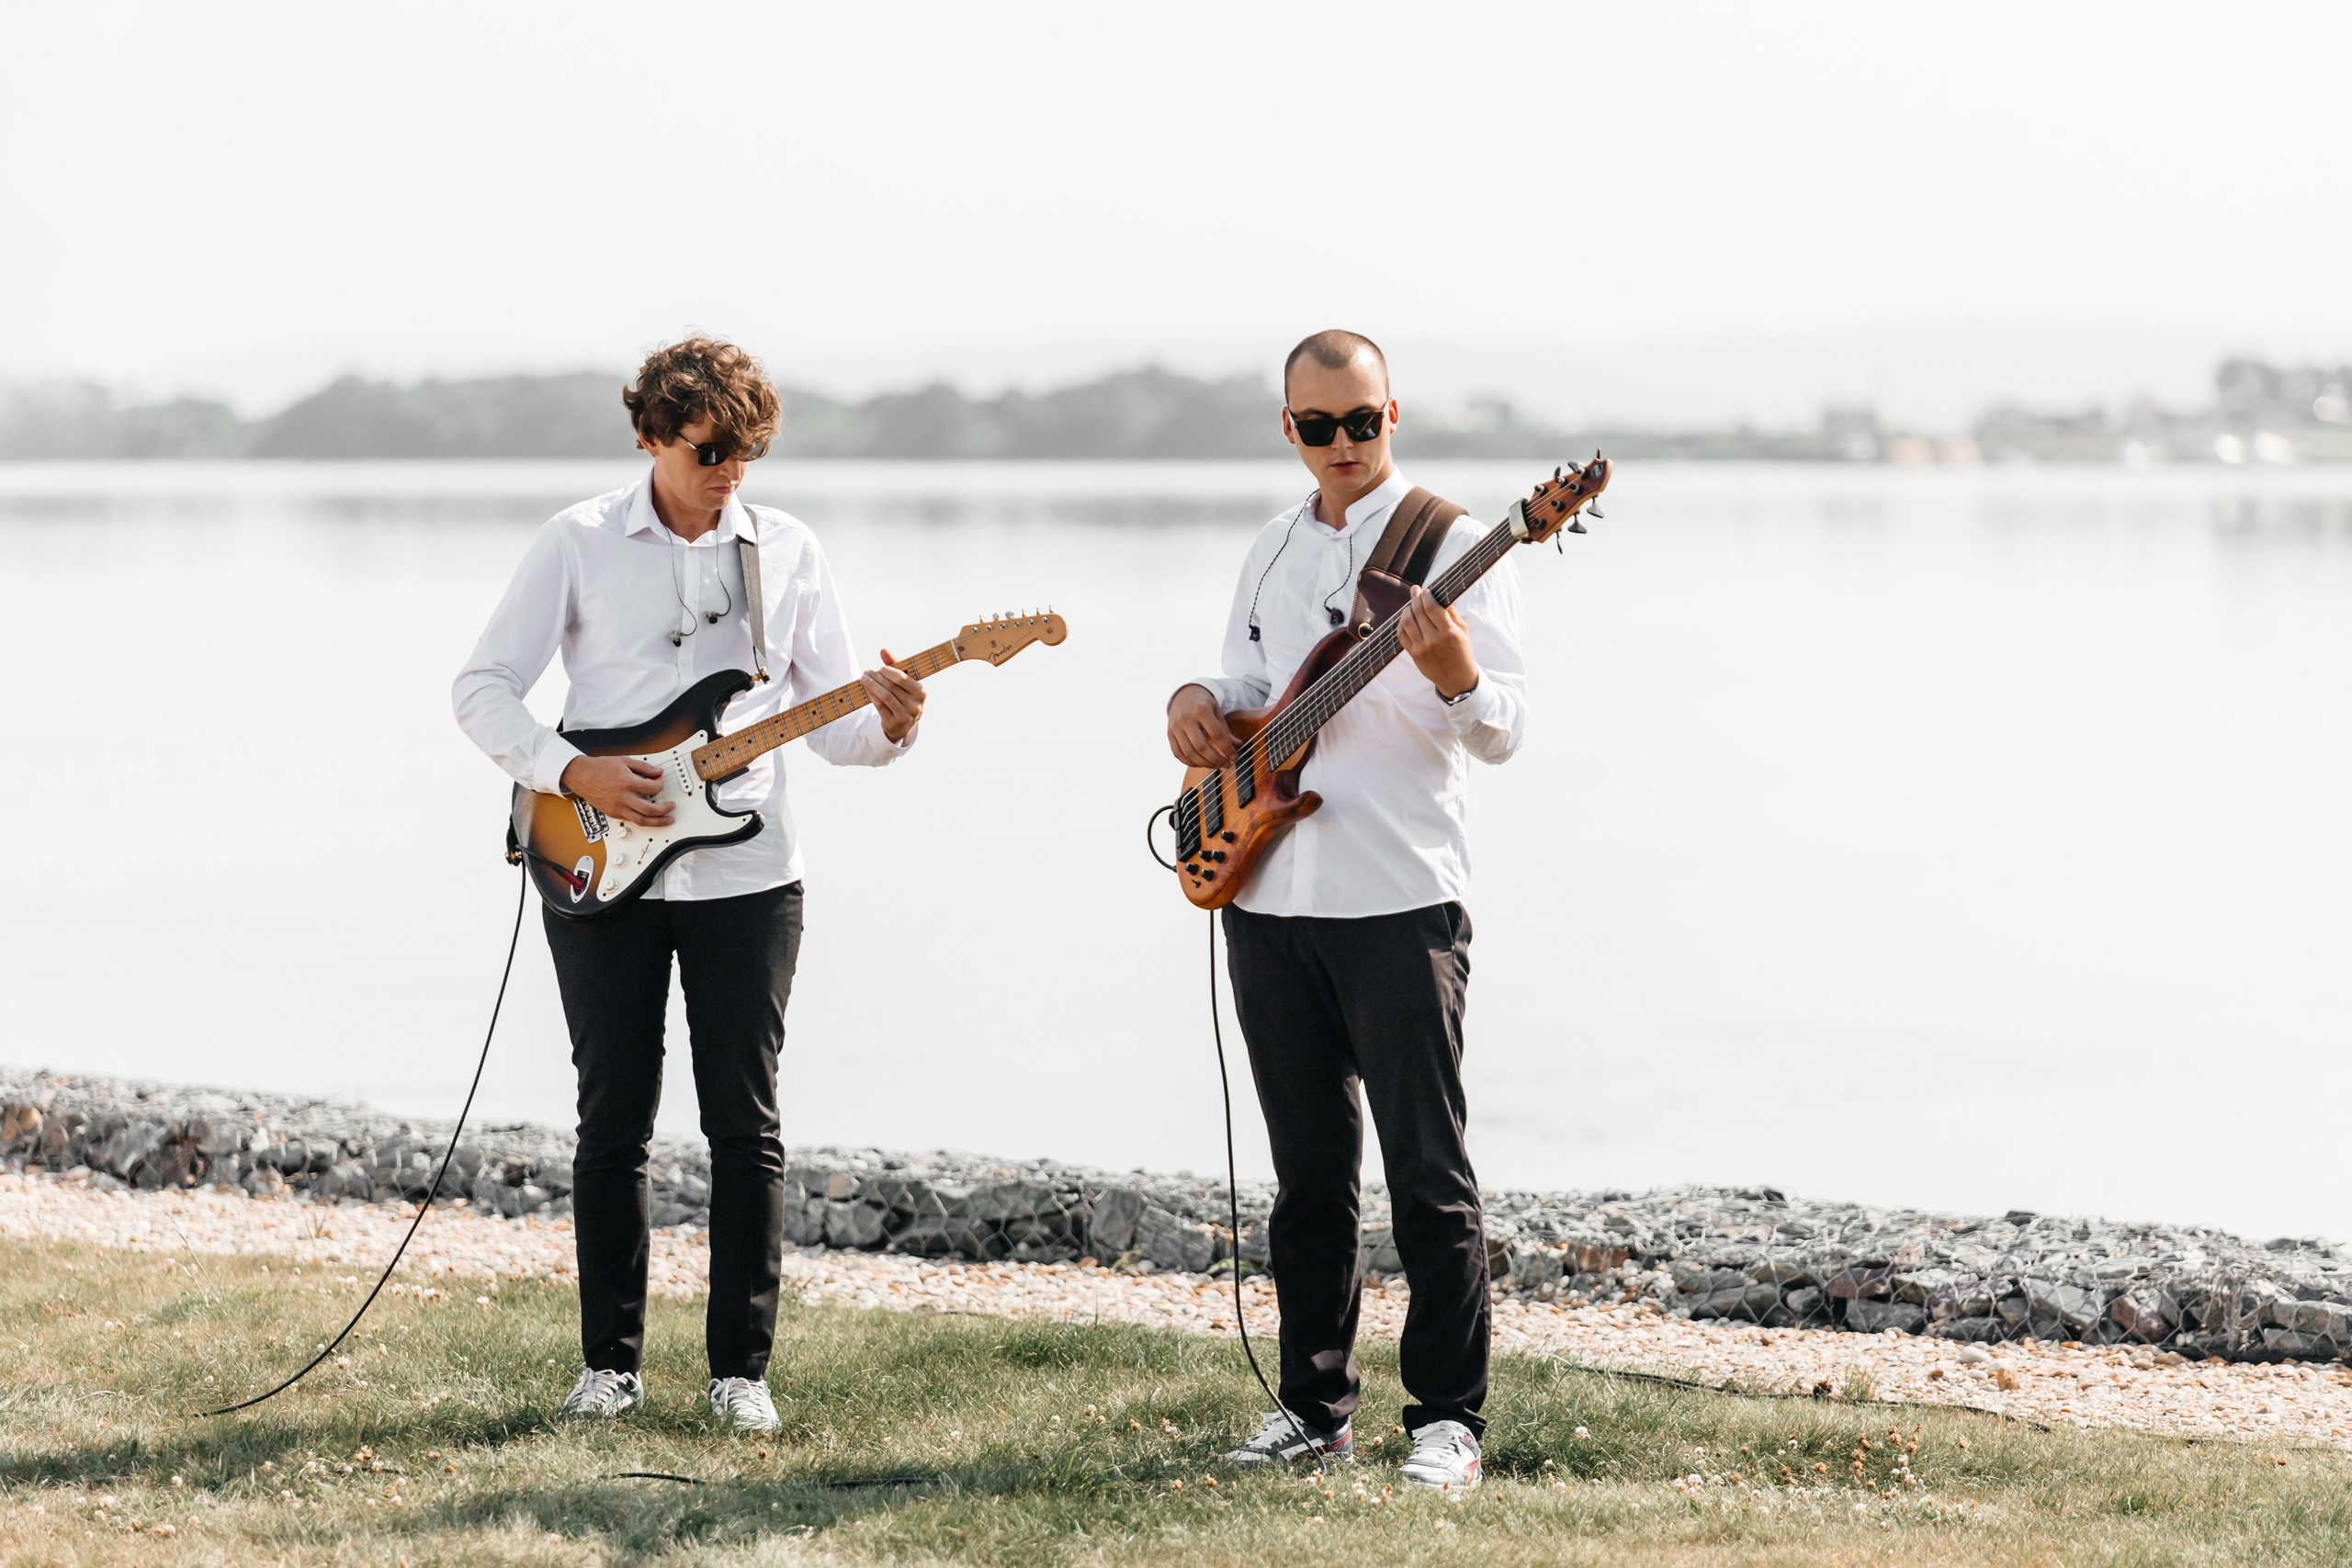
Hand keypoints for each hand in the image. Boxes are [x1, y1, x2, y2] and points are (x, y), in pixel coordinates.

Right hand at [560, 754, 673, 826]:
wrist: (581, 775)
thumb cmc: (600, 767)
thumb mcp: (624, 761)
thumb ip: (644, 767)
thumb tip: (658, 773)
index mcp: (627, 782)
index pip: (652, 788)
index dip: (660, 785)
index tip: (660, 783)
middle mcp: (623, 797)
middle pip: (650, 810)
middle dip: (665, 809)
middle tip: (672, 806)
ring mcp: (617, 807)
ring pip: (641, 820)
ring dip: (658, 822)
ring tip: (668, 820)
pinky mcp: (613, 813)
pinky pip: (631, 819)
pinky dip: (643, 819)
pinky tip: (649, 817)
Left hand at [861, 649, 925, 742]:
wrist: (903, 725)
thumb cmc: (904, 697)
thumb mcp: (904, 682)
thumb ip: (895, 665)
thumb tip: (883, 650)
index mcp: (921, 692)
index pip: (902, 678)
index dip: (888, 671)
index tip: (879, 669)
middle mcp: (915, 705)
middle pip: (891, 687)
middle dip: (876, 677)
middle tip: (867, 672)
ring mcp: (905, 716)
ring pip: (885, 696)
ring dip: (871, 686)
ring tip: (864, 679)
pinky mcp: (894, 723)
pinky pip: (880, 706)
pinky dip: (872, 696)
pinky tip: (867, 690)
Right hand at [1167, 684, 1238, 767]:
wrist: (1184, 695)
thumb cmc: (1204, 705)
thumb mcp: (1217, 712)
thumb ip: (1226, 730)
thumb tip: (1238, 746)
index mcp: (1201, 710)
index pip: (1217, 735)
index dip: (1227, 749)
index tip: (1234, 757)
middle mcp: (1186, 719)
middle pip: (1201, 746)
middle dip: (1216, 759)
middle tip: (1226, 765)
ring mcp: (1175, 727)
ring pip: (1189, 753)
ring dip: (1204, 763)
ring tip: (1215, 765)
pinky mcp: (1169, 734)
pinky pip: (1178, 753)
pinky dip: (1190, 762)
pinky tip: (1200, 763)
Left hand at [1398, 585, 1478, 700]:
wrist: (1456, 678)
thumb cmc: (1462, 651)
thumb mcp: (1463, 631)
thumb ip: (1451, 613)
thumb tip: (1439, 596)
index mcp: (1449, 632)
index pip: (1432, 607)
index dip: (1427, 595)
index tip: (1426, 590)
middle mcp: (1434, 640)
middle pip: (1418, 612)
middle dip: (1415, 597)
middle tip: (1415, 590)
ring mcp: (1422, 648)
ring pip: (1407, 622)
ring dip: (1407, 609)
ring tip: (1410, 605)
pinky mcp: (1414, 655)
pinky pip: (1402, 635)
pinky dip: (1401, 624)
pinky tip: (1405, 619)